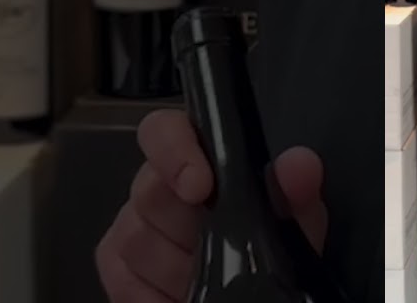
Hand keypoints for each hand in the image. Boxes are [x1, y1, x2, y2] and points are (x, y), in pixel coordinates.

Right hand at [96, 109, 328, 301]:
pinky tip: (182, 296)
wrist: (253, 297)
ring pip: (135, 238)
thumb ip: (296, 192)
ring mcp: (132, 227)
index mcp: (200, 160)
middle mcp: (157, 188)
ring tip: (212, 277)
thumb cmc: (270, 250)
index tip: (198, 185)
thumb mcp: (293, 222)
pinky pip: (122, 281)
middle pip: (149, 190)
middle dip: (187, 226)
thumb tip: (299, 164)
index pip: (164, 130)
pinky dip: (154, 296)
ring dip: (177, 267)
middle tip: (223, 249)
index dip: (173, 151)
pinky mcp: (117, 269)